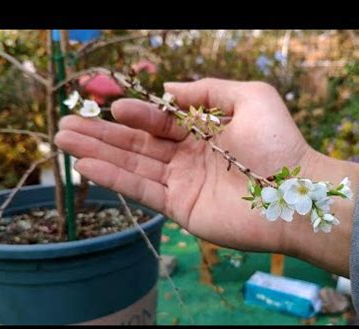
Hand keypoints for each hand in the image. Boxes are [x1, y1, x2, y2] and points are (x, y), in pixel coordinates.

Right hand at [55, 78, 358, 275]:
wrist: (296, 193)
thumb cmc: (278, 143)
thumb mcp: (249, 98)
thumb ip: (208, 90)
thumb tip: (169, 90)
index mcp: (204, 132)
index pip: (161, 122)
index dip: (137, 113)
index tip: (114, 105)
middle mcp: (190, 158)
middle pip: (139, 144)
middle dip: (103, 133)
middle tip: (66, 123)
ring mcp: (184, 184)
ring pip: (134, 165)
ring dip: (98, 153)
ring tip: (63, 140)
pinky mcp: (181, 209)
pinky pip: (142, 191)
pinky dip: (114, 179)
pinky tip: (87, 166)